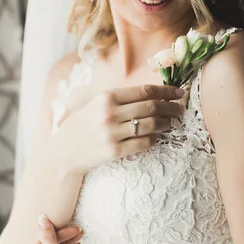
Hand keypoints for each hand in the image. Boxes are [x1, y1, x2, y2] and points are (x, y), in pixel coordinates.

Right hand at [54, 83, 184, 174]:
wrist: (63, 153)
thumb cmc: (82, 126)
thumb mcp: (95, 104)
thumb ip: (119, 99)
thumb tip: (151, 94)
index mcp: (107, 97)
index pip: (144, 91)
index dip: (166, 91)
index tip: (179, 92)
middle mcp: (110, 113)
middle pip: (150, 107)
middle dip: (170, 107)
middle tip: (181, 109)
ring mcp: (112, 133)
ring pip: (150, 125)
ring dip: (165, 123)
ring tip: (171, 123)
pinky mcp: (114, 151)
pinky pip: (143, 143)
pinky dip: (154, 139)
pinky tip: (157, 137)